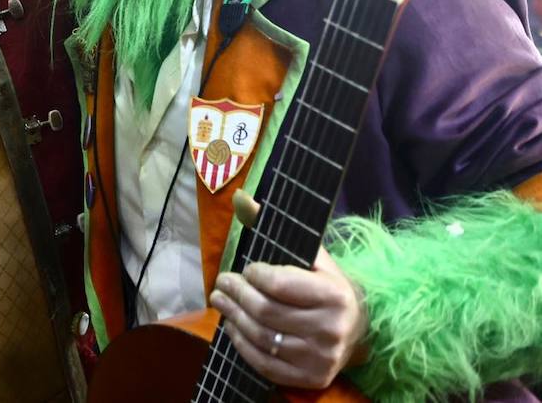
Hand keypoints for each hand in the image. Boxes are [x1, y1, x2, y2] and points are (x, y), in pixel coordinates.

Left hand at [208, 190, 368, 388]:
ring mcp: (321, 358)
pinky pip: (265, 363)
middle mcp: (331, 330)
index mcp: (335, 295)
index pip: (279, 284)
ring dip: (232, 316)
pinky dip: (241, 344)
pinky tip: (232, 326)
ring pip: (261, 337)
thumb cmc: (325, 285)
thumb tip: (240, 198)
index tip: (246, 269)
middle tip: (222, 283)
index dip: (253, 274)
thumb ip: (273, 227)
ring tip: (220, 300)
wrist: (356, 328)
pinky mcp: (311, 379)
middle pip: (265, 312)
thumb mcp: (309, 255)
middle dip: (236, 294)